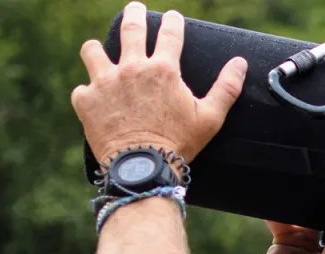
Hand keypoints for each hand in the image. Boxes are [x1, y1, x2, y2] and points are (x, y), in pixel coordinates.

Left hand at [71, 2, 246, 163]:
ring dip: (97, 49)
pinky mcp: (86, 100)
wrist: (143, 168)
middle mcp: (132, 68)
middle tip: (135, 9)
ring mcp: (105, 82)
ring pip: (93, 50)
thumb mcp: (210, 118)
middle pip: (131, 28)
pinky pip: (83, 89)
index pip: (170, 33)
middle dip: (134, 14)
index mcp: (163, 69)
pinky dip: (89, 94)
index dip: (173, 21)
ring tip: (99, 51)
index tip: (173, 17)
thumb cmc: (179, 144)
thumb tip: (240, 63)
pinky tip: (95, 100)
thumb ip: (226, 88)